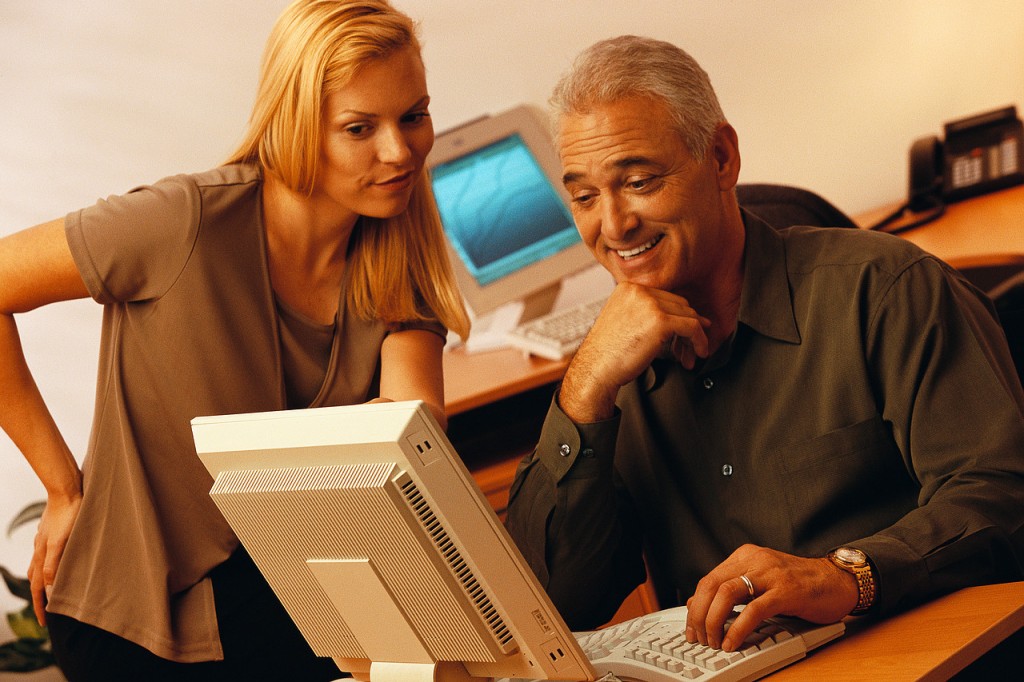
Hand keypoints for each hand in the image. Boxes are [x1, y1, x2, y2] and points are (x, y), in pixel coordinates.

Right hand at [27, 493, 81, 625]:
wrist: (66, 489)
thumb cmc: (68, 515)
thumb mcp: (61, 542)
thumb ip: (53, 565)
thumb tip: (47, 590)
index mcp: (41, 555)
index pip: (38, 587)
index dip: (41, 605)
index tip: (46, 623)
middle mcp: (40, 549)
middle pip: (36, 579)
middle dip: (40, 597)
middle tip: (47, 612)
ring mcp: (45, 540)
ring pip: (40, 566)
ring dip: (43, 581)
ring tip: (49, 592)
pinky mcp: (53, 532)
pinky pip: (48, 554)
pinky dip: (50, 565)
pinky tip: (58, 563)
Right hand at [560, 282, 709, 421]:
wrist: (596, 369)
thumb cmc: (608, 354)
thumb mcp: (623, 322)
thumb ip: (644, 313)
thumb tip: (677, 317)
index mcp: (628, 288)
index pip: (665, 297)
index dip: (678, 317)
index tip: (687, 332)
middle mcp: (639, 291)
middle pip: (679, 304)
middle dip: (688, 326)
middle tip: (691, 346)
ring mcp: (650, 304)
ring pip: (689, 315)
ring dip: (695, 336)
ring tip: (695, 352)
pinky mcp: (660, 321)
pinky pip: (692, 327)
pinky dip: (700, 340)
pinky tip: (699, 352)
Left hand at [685, 544, 857, 651]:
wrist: (838, 581)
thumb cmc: (800, 584)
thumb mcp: (761, 582)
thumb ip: (732, 590)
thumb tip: (697, 604)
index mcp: (745, 557)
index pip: (708, 580)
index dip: (695, 606)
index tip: (691, 627)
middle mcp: (754, 561)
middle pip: (711, 585)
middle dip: (699, 615)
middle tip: (698, 637)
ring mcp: (770, 575)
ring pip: (727, 594)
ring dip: (714, 621)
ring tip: (713, 641)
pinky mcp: (786, 592)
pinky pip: (754, 610)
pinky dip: (738, 628)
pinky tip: (732, 642)